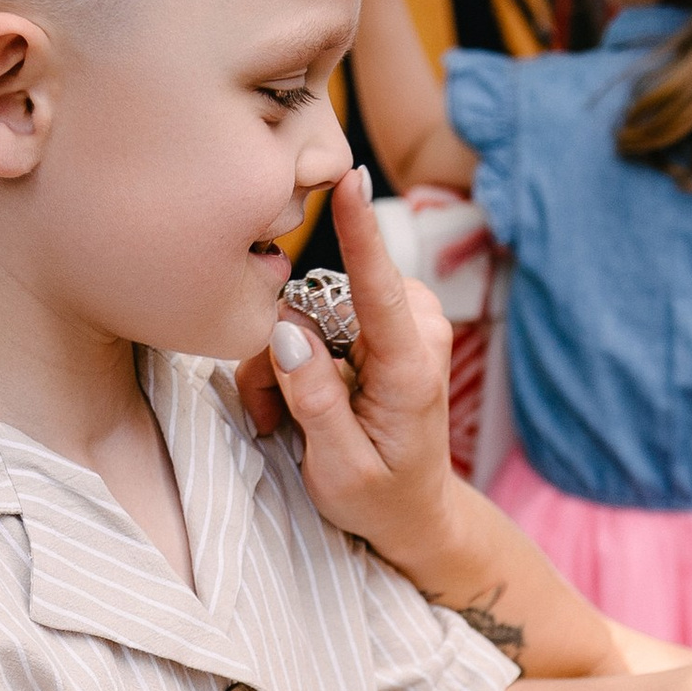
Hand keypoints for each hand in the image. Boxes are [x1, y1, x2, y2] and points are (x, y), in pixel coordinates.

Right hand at [234, 164, 458, 567]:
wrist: (415, 513)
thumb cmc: (381, 499)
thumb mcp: (340, 469)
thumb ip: (314, 401)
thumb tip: (287, 332)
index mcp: (411, 369)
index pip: (380, 289)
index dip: (359, 230)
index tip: (348, 177)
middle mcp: (415, 331)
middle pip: (318, 306)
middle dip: (282, 355)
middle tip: (276, 417)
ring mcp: (403, 322)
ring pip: (308, 313)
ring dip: (285, 364)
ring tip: (290, 419)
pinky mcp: (384, 322)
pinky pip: (317, 321)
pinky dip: (297, 361)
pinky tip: (303, 402)